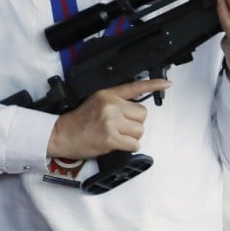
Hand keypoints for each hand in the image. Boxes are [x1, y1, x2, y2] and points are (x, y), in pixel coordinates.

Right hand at [47, 78, 171, 159]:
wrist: (62, 134)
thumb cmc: (79, 120)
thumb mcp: (96, 101)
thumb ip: (116, 100)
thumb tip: (135, 108)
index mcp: (108, 94)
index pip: (135, 87)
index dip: (154, 84)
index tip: (167, 84)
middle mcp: (111, 106)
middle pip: (142, 114)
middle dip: (135, 122)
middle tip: (121, 126)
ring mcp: (111, 122)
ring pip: (140, 130)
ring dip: (132, 136)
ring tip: (117, 135)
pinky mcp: (111, 138)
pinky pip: (134, 144)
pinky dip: (129, 147)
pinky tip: (117, 144)